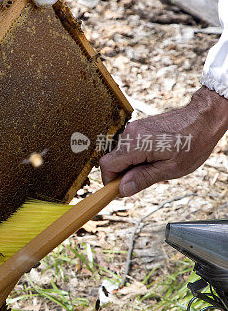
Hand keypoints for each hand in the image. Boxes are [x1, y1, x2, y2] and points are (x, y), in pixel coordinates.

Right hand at [100, 87, 227, 196]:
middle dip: (123, 174)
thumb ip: (143, 178)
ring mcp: (134, 128)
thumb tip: (123, 189)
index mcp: (136, 143)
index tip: (119, 191)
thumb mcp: (171, 168)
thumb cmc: (193, 142)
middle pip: (113, 160)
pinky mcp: (139, 127)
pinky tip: (155, 157)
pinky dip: (136, 156)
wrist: (203, 119)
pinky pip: (129, 146)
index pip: (107, 165)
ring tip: (156, 166)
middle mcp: (130, 132)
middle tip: (145, 180)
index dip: (110, 181)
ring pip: (121, 154)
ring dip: (132, 165)